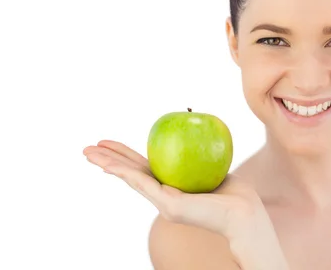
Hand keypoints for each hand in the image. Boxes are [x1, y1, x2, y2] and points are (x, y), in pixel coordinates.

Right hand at [84, 140, 262, 237]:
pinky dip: (126, 172)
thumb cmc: (233, 190)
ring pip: (131, 179)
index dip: (124, 156)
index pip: (143, 168)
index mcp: (170, 187)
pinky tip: (111, 164)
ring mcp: (164, 203)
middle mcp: (163, 196)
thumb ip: (196, 151)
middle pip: (130, 173)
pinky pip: (145, 184)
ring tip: (90, 155)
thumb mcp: (209, 163)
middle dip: (108, 161)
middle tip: (87, 149)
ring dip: (109, 166)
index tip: (108, 144)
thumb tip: (190, 118)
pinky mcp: (171, 206)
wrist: (243, 212)